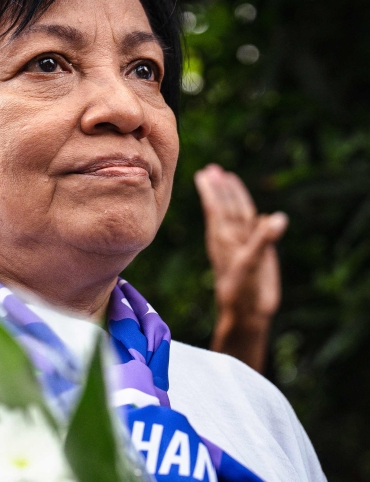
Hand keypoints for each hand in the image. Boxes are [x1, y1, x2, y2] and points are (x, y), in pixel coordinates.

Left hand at [195, 164, 287, 323]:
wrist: (246, 313)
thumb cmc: (242, 289)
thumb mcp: (250, 263)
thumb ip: (263, 240)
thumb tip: (277, 216)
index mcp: (225, 239)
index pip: (217, 209)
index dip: (212, 192)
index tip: (203, 174)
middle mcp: (233, 239)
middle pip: (228, 208)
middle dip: (221, 190)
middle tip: (212, 169)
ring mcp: (245, 246)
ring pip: (241, 217)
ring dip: (235, 200)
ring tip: (229, 182)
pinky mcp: (259, 256)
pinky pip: (257, 234)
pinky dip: (260, 223)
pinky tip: (262, 215)